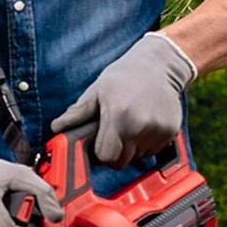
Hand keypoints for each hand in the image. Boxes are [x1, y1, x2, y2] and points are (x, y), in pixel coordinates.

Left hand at [48, 32, 195, 165]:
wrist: (159, 65)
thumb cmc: (125, 75)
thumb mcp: (97, 91)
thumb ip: (78, 113)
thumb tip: (57, 128)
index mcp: (119, 115)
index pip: (106, 157)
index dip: (99, 154)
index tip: (98, 144)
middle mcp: (141, 125)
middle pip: (122, 161)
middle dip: (114, 153)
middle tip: (113, 133)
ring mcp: (158, 130)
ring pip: (138, 157)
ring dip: (131, 147)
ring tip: (130, 123)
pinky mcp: (170, 132)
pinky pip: (152, 151)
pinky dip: (146, 143)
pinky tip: (144, 123)